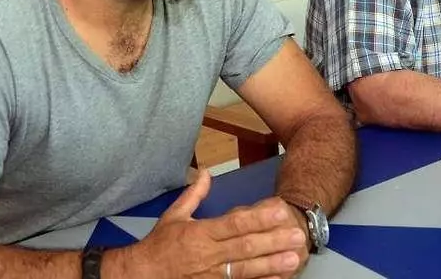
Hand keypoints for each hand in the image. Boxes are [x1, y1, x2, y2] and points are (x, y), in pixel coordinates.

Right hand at [121, 170, 305, 278]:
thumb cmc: (159, 245)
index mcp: (201, 233)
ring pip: (246, 269)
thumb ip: (194, 195)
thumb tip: (206, 172)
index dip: (258, 218)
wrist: (143, 275)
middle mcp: (209, 254)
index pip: (234, 224)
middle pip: (245, 247)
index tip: (279, 211)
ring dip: (271, 264)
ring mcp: (212, 275)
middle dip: (273, 241)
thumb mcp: (174, 216)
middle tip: (297, 235)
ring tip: (293, 259)